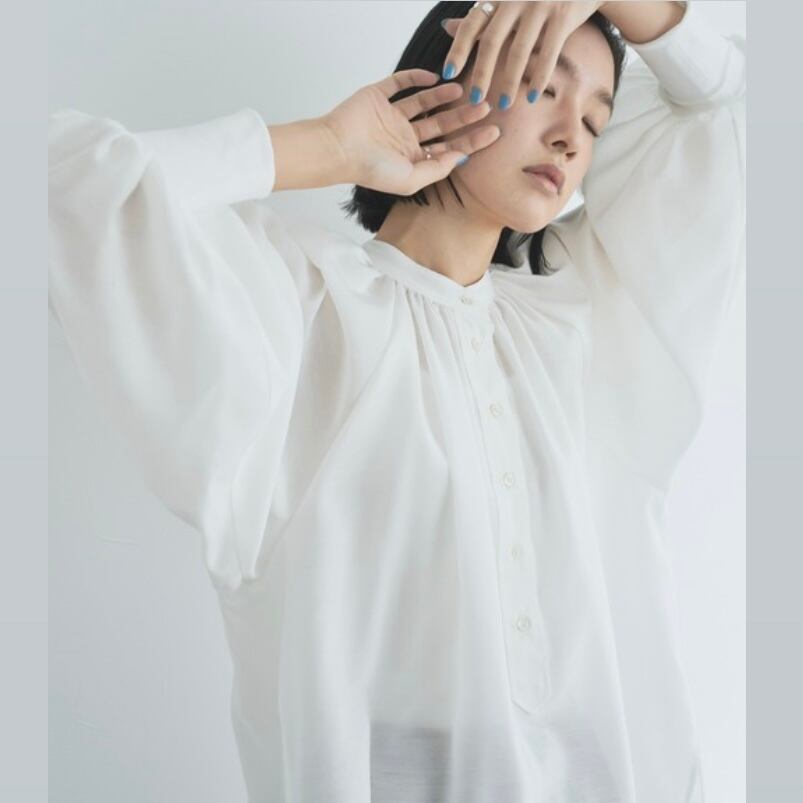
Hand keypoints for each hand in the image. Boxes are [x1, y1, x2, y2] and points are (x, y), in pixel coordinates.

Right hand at [321, 68, 500, 195]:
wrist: (338, 149)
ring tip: (462, 89)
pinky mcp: (378, 97)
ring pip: (423, 103)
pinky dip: (416, 77)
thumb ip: (437, 169)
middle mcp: (403, 137)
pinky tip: (433, 78)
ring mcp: (391, 116)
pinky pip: (399, 83)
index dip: (472, 140)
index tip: (494, 132)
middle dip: (463, 117)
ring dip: (443, 96)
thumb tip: (462, 157)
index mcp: (412, 158)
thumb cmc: (371, 170)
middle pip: (441, 125)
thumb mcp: (411, 178)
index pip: (448, 148)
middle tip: (485, 106)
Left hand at [441, 1, 603, 108]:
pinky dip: (539, 77)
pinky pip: (548, 52)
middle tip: (474, 100)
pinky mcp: (563, 15)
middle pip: (492, 40)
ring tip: (503, 105)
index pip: (472, 23)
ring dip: (509, 81)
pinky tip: (531, 97)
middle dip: (481, 73)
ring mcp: (540, 4)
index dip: (458, 49)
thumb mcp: (507, 0)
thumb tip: (446, 27)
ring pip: (519, 50)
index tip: (447, 74)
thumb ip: (481, 15)